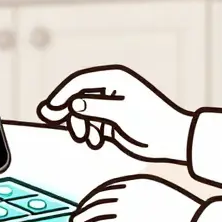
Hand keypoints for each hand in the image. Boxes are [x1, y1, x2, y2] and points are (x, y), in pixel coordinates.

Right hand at [36, 64, 192, 162]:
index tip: (50, 110)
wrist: (172, 140)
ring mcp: (111, 104)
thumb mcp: (121, 115)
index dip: (62, 95)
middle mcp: (111, 88)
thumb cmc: (152, 123)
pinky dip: (90, 132)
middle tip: (52, 122)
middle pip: (78, 97)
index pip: (79, 82)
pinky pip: (91, 122)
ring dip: (81, 125)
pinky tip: (95, 142)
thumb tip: (73, 104)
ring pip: (82, 112)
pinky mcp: (112, 119)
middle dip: (68, 112)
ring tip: (89, 140)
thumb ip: (95, 108)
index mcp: (115, 80)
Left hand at [72, 175, 200, 221]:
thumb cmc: (185, 215)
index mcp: (140, 182)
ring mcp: (125, 207)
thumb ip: (147, 198)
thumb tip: (138, 208)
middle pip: (100, 198)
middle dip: (87, 206)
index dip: (97, 195)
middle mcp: (129, 192)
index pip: (111, 187)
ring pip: (96, 211)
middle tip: (79, 213)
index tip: (90, 201)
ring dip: (84, 217)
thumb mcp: (164, 197)